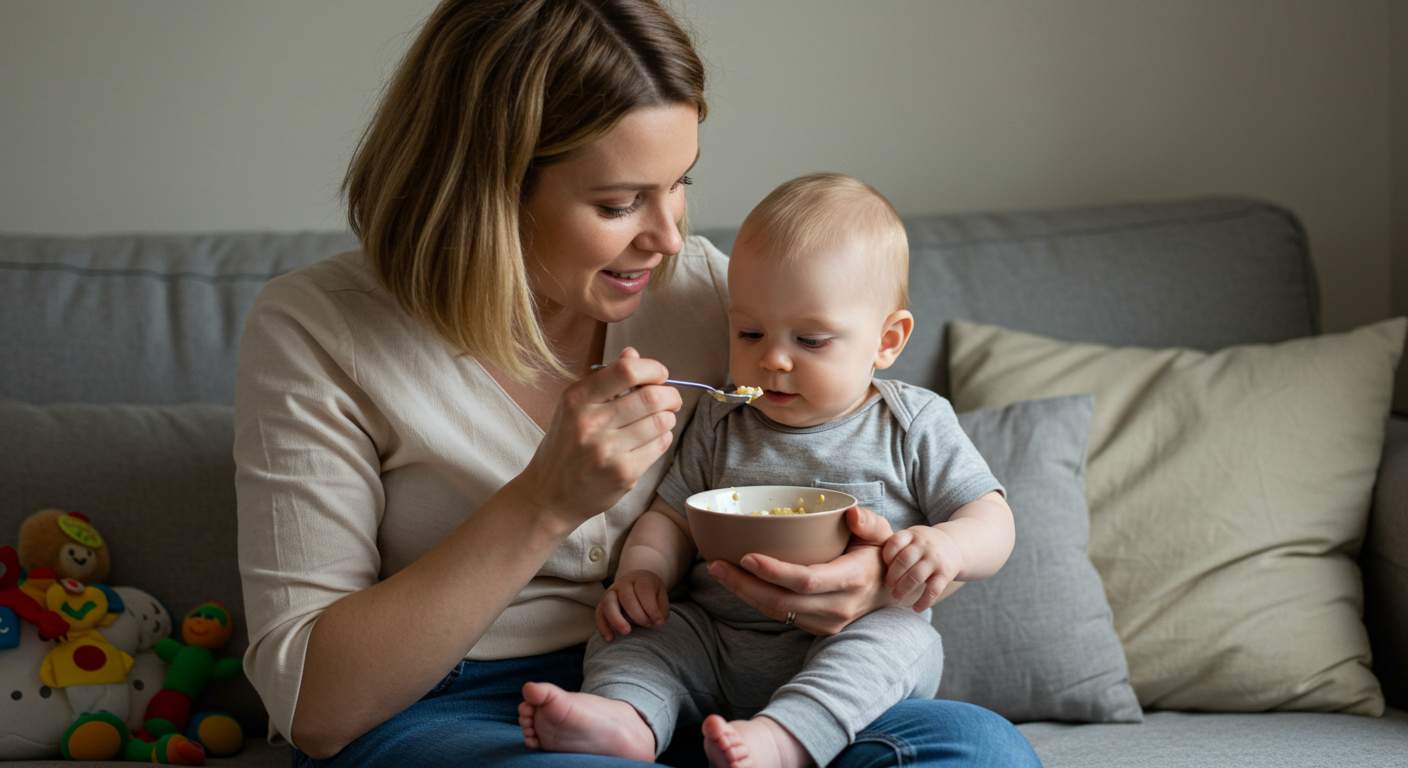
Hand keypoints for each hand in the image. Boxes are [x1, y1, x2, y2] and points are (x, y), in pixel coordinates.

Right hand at [517, 348, 681, 528]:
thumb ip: (606, 380)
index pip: (626, 370)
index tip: (659, 375)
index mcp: (577, 399)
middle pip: (651, 397)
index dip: (652, 368)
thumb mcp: (575, 407)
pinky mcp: (622, 474)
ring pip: (661, 421)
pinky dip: (663, 439)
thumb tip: (634, 353)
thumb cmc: (566, 446)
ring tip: (659, 420)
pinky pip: (660, 446)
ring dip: (668, 418)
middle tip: (670, 399)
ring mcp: (606, 450)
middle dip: (670, 395)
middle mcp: (589, 423)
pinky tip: (652, 440)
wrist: (549, 494)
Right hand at [596, 569, 668, 641]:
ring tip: (627, 632)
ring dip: (617, 619)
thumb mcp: (661, 595)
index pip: (644, 591)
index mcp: (641, 579)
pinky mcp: (602, 604)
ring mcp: (611, 592)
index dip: (652, 608)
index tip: (660, 622)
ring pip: (609, 604)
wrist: (636, 581)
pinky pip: (599, 614)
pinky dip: (602, 627)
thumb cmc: (651, 592)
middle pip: (627, 597)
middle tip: (648, 625)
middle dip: (638, 615)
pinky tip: (610, 639)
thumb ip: (661, 608)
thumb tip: (658, 622)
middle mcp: (624, 584)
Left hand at [705, 506, 895, 635]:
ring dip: (744, 594)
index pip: (806, 581)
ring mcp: (826, 623)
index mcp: (853, 581)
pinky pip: (780, 615)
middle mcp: (838, 607)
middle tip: (715, 564)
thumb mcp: (885, 535)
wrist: (892, 595)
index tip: (746, 556)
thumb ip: (869, 522)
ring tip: (718, 571)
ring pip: (777, 612)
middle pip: (782, 602)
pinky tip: (737, 582)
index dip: (774, 571)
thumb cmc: (880, 556)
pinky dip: (755, 599)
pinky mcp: (815, 628)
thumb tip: (851, 514)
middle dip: (744, 585)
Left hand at [882, 525, 963, 611]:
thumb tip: (866, 565)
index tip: (882, 566)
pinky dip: (923, 602)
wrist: (955, 545)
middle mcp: (925, 544)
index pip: (895, 542)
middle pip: (904, 560)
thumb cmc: (922, 546)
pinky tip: (916, 608)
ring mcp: (936, 559)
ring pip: (916, 576)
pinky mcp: (946, 573)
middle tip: (887, 585)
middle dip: (893, 576)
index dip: (886, 557)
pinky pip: (933, 590)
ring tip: (896, 596)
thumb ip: (893, 547)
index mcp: (912, 534)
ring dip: (903, 589)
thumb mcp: (910, 537)